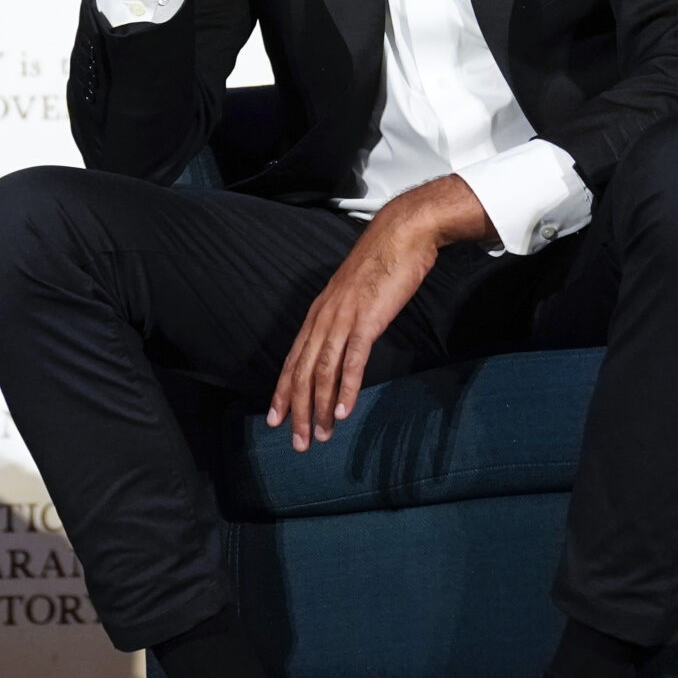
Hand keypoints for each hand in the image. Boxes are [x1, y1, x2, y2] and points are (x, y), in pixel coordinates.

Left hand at [267, 176, 490, 451]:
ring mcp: (343, 319)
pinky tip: (343, 411)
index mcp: (318, 313)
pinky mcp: (366, 320)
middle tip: (297, 442)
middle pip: (303, 372)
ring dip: (320, 407)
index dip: (283, 392)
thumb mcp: (354, 295)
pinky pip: (352, 361)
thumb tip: (344, 343)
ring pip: (323, 372)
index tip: (276, 419)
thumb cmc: (382, 265)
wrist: (402, 235)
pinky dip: (346, 389)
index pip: (294, 359)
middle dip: (297, 410)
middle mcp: (323, 318)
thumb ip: (345, 319)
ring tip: (320, 435)